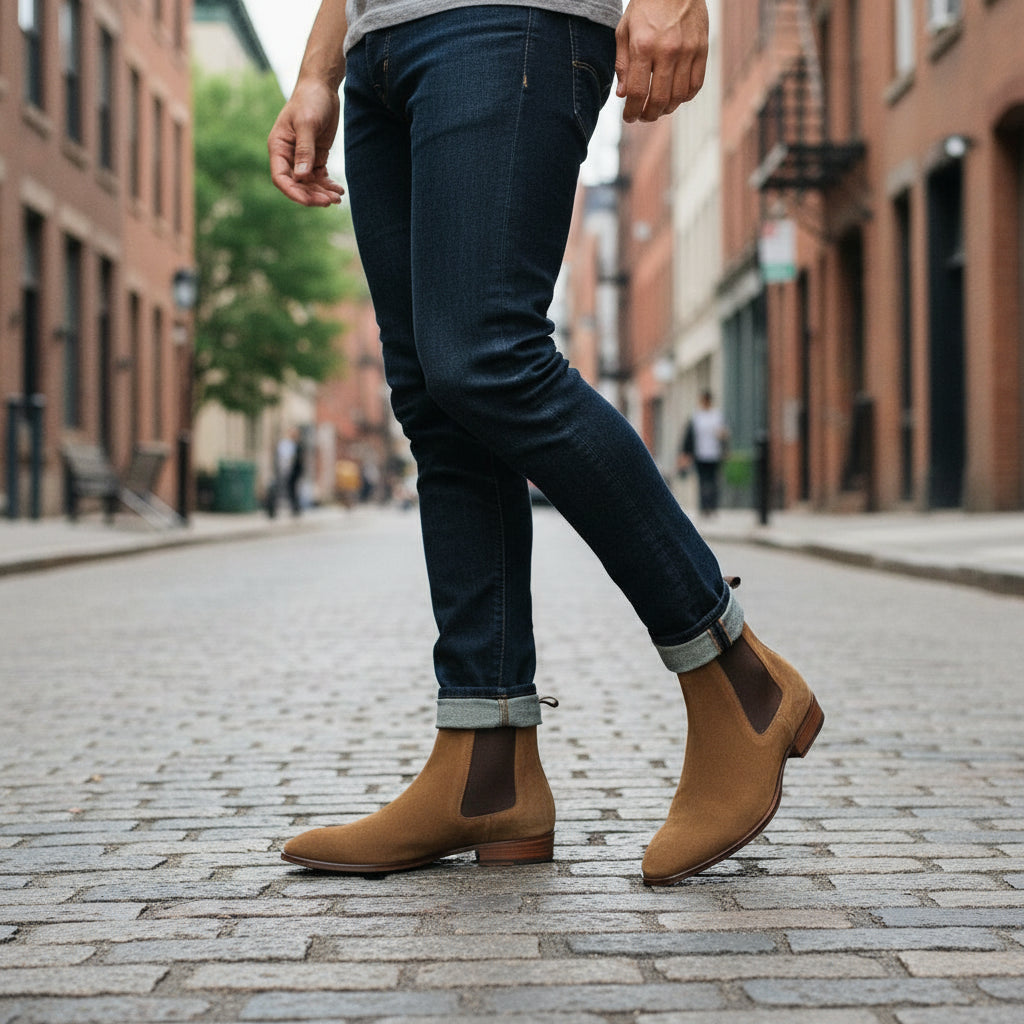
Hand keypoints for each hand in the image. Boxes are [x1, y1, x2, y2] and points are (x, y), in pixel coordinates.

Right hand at [268, 77, 344, 206]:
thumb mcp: (307, 124)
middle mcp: (288, 156)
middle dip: (312, 195)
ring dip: (322, 193)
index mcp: (278, 147)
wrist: (322, 88)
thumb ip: (305, 150)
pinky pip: (320, 177)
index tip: (310, 200)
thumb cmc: (310, 100)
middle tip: (330, 201)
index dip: (293, 192)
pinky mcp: (315, 157)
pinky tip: (339, 191)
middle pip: (297, 185)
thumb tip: (302, 177)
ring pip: (309, 184)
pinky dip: (328, 186)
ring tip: (337, 198)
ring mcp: (302, 158)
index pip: (281, 178)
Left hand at [615, 0, 708, 122]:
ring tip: (658, 109)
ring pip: (678, 96)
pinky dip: (685, 98)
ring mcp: (688, 50)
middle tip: (643, 117)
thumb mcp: (625, 30)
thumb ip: (622, 64)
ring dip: (666, 109)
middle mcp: (667, 50)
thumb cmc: (646, 6)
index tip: (629, 117)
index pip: (637, 92)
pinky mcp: (702, 49)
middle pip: (659, 99)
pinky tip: (675, 97)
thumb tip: (623, 95)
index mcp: (643, 46)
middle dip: (648, 115)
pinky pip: (696, 85)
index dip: (632, 112)